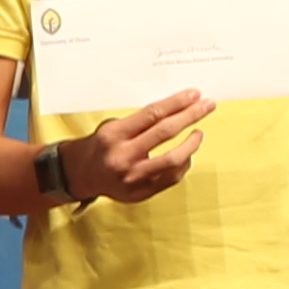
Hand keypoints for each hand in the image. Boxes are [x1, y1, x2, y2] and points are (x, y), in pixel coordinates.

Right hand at [68, 93, 213, 200]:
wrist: (81, 175)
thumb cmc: (102, 146)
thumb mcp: (113, 127)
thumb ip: (142, 122)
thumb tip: (179, 109)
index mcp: (113, 136)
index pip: (152, 115)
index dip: (177, 103)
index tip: (194, 95)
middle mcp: (122, 157)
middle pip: (165, 133)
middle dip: (191, 116)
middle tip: (207, 106)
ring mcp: (132, 178)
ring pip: (174, 159)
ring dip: (192, 144)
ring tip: (198, 133)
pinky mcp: (140, 193)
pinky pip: (172, 177)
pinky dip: (183, 163)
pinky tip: (186, 155)